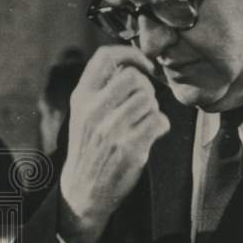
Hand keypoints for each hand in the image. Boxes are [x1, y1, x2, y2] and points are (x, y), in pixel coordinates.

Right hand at [59, 46, 169, 242]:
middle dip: (146, 87)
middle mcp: (93, 111)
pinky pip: (158, 121)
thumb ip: (101, 88)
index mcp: (81, 97)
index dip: (130, 53)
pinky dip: (161, 125)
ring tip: (145, 120)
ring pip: (148, 100)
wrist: (83, 188)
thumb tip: (134, 63)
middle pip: (134, 78)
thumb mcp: (83, 113)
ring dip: (153, 108)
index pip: (105, 57)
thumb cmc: (89, 146)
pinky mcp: (129, 148)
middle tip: (144, 102)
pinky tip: (152, 133)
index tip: (144, 64)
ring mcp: (111, 130)